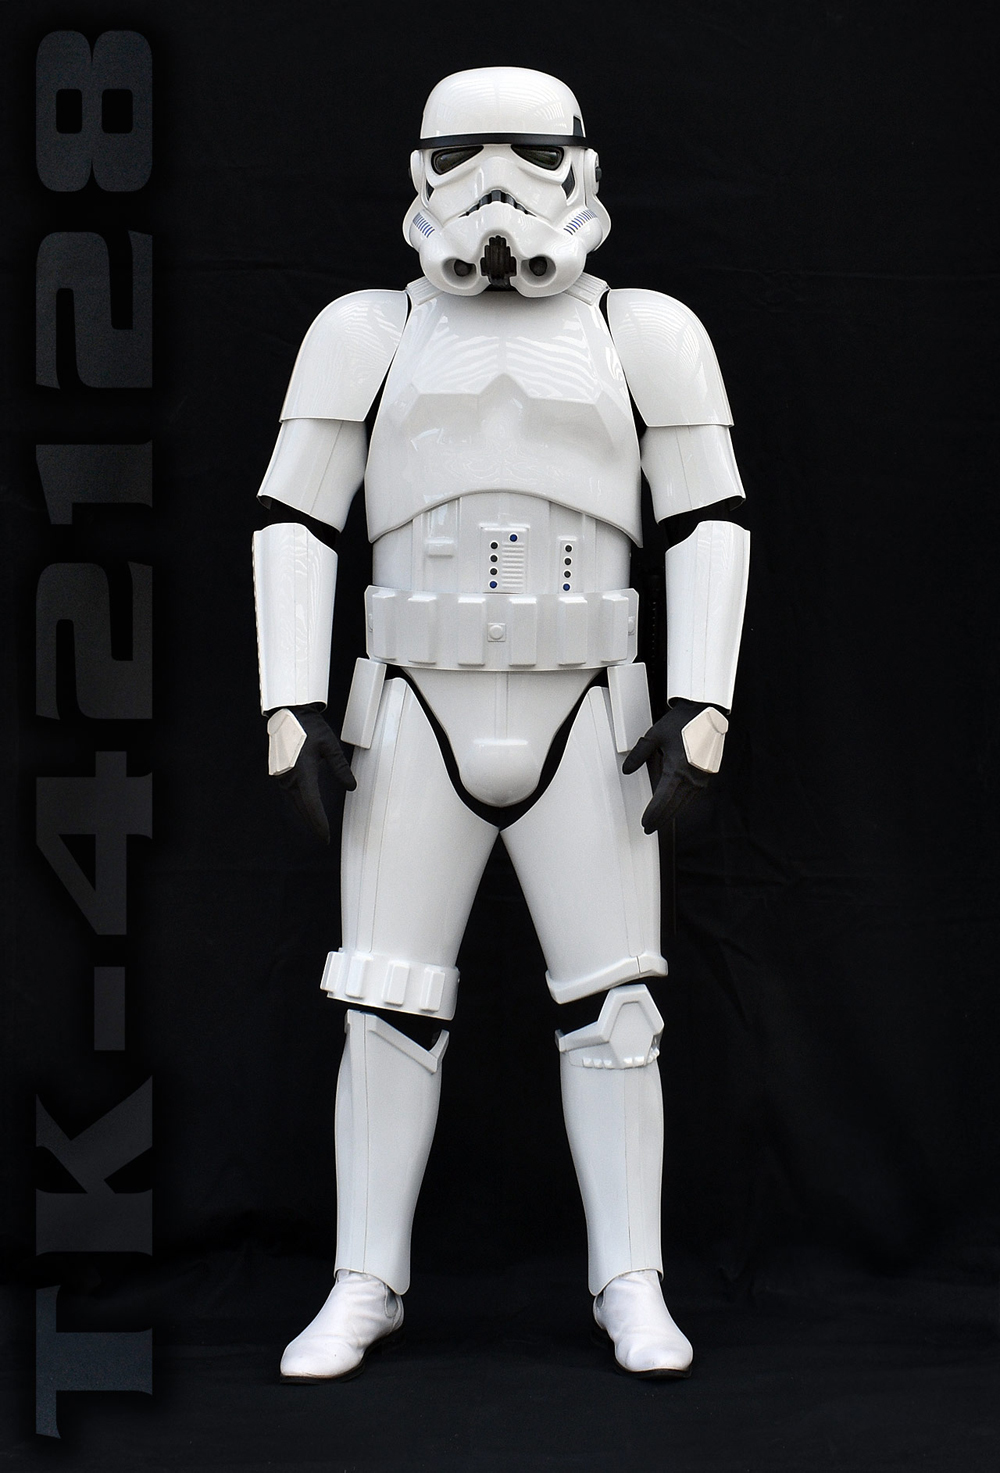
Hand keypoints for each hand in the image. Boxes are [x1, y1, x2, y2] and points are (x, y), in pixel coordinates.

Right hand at [266, 707, 355, 843]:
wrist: (288, 714)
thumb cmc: (310, 727)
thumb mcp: (330, 745)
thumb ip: (340, 767)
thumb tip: (351, 787)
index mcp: (303, 771)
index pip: (312, 804)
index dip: (319, 823)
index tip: (325, 836)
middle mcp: (290, 777)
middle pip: (303, 807)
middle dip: (314, 823)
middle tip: (324, 837)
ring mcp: (282, 775)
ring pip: (296, 801)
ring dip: (306, 814)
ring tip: (318, 826)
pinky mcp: (280, 773)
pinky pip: (292, 793)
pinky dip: (300, 802)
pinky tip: (307, 807)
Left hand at [622, 700, 726, 833]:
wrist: (705, 714)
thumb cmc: (681, 722)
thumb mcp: (654, 736)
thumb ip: (639, 754)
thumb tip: (628, 769)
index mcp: (677, 769)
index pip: (662, 800)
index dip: (653, 814)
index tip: (645, 822)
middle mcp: (691, 778)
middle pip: (673, 807)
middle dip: (660, 818)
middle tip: (648, 827)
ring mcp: (701, 778)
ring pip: (683, 803)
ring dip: (670, 812)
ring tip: (658, 819)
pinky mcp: (705, 776)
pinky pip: (691, 796)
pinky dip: (680, 802)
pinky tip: (672, 804)